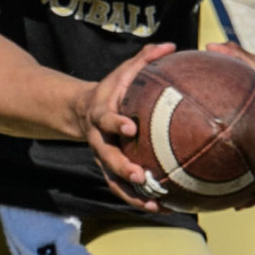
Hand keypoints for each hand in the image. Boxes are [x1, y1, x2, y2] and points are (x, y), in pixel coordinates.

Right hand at [80, 41, 174, 212]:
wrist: (82, 111)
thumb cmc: (111, 89)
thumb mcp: (123, 71)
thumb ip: (145, 58)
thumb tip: (172, 45)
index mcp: (100, 115)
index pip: (106, 120)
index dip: (116, 124)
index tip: (131, 128)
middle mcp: (99, 141)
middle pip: (107, 158)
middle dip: (123, 167)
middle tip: (141, 175)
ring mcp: (102, 159)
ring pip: (114, 182)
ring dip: (133, 195)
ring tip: (155, 205)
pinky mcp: (109, 171)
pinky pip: (123, 190)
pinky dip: (140, 201)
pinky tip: (163, 209)